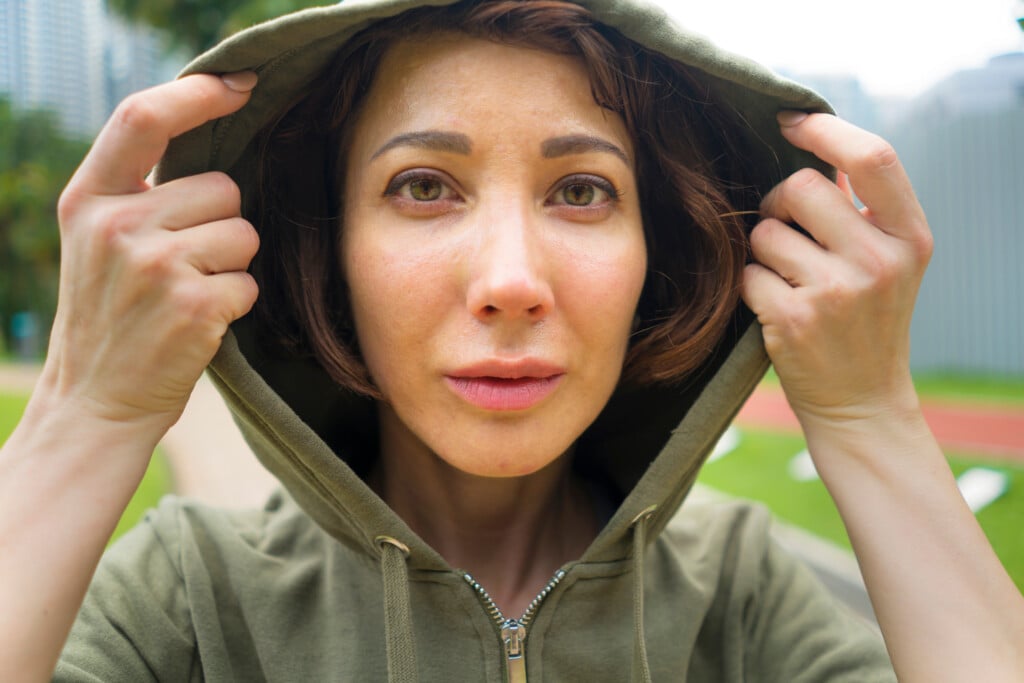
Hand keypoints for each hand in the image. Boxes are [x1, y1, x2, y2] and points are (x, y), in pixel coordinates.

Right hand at [42, 73, 259, 441]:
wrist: (96, 401)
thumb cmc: (111, 316)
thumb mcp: (98, 242)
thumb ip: (138, 193)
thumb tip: (208, 140)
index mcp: (89, 199)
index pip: (142, 119)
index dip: (195, 94)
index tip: (237, 84)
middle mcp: (116, 225)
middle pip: (223, 188)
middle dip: (221, 223)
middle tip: (182, 267)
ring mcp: (154, 266)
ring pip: (244, 233)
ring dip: (231, 265)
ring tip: (188, 295)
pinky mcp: (193, 306)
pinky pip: (250, 282)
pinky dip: (236, 304)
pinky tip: (199, 323)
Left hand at [741, 113, 932, 428]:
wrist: (861, 400)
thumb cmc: (867, 321)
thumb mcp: (889, 261)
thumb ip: (862, 209)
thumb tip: (819, 149)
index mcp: (911, 237)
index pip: (873, 156)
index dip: (825, 130)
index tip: (791, 120)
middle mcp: (880, 260)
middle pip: (803, 187)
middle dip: (779, 201)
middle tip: (786, 229)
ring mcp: (837, 292)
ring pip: (765, 232)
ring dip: (763, 250)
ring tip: (788, 278)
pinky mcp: (794, 319)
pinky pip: (747, 273)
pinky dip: (752, 286)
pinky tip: (776, 307)